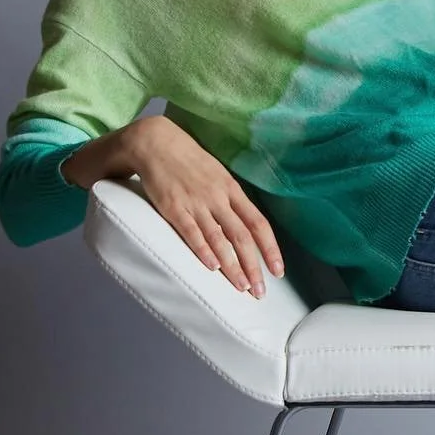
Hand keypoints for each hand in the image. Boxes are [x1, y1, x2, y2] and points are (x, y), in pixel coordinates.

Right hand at [127, 116, 284, 297]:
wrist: (155, 142)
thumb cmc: (189, 161)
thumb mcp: (218, 175)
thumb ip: (232, 200)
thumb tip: (247, 225)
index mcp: (232, 190)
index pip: (259, 224)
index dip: (270, 249)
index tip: (279, 271)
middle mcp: (218, 198)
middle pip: (243, 237)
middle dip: (254, 267)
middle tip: (260, 292)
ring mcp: (196, 203)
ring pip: (220, 239)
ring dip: (232, 266)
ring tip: (241, 287)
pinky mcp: (174, 207)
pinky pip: (192, 231)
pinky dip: (203, 250)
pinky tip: (213, 267)